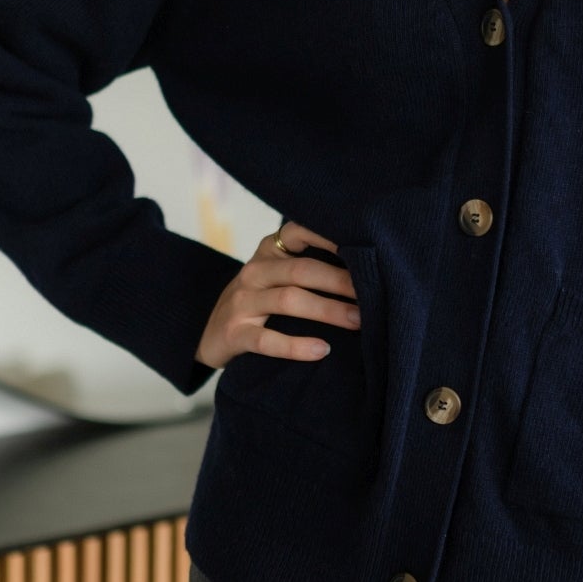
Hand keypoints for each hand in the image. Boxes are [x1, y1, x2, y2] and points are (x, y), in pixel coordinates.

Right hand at [194, 219, 360, 371]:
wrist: (208, 334)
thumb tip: (367, 269)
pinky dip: (296, 346)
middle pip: (301, 270)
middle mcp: (254, 272)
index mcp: (269, 252)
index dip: (329, 236)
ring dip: (328, 310)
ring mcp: (242, 302)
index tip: (364, 245)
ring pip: (288, 300)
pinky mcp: (234, 334)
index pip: (298, 231)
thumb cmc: (260, 302)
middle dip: (340, 282)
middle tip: (374, 293)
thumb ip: (310, 267)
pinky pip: (266, 340)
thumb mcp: (278, 277)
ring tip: (359, 321)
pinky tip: (322, 350)